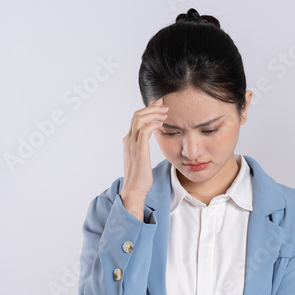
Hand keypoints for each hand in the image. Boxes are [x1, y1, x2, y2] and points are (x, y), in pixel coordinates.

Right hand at [121, 98, 167, 218]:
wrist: (135, 189)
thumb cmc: (141, 175)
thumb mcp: (142, 156)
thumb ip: (144, 145)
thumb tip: (153, 138)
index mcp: (129, 140)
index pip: (137, 118)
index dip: (148, 109)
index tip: (160, 105)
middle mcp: (129, 139)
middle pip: (137, 115)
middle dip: (151, 107)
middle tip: (164, 105)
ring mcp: (132, 144)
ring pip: (139, 120)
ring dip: (153, 113)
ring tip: (165, 112)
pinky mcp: (139, 150)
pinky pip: (144, 131)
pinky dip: (153, 124)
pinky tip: (162, 124)